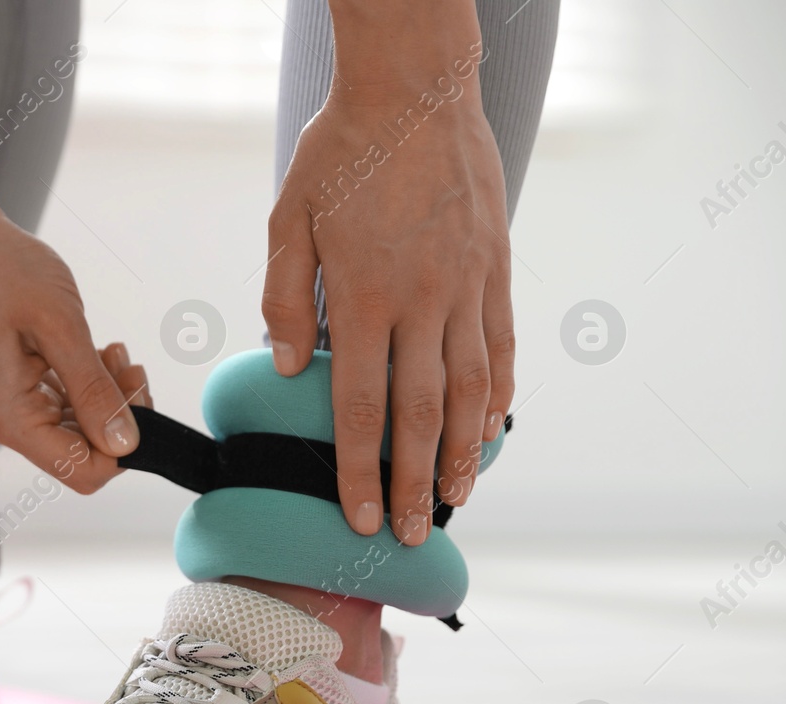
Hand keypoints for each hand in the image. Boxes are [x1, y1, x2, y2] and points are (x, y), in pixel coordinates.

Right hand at [0, 196, 146, 493]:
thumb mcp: (59, 325)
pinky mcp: (10, 387)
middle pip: (81, 452)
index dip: (122, 444)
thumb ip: (93, 390)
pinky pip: (58, 405)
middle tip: (127, 363)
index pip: (83, 471)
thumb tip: (125, 444)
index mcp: (8, 417)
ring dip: (103, 395)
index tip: (136, 391)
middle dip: (116, 414)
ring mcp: (4, 406)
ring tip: (111, 349)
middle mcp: (2, 422)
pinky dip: (84, 383)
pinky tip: (93, 351)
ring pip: (74, 428)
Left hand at [262, 6, 511, 545]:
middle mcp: (423, 301)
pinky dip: (499, 393)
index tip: (355, 514)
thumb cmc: (343, 153)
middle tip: (405, 532)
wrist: (416, 89)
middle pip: (420, 414)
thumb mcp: (290, 219)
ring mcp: (466, 286)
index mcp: (364, 297)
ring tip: (454, 497)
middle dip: (411, 482)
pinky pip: (501, 344)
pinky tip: (490, 430)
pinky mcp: (494, 268)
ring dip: (462, 451)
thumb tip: (285, 367)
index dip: (358, 469)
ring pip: (471, 388)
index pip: (361, 406)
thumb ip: (284, 298)